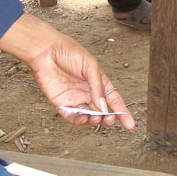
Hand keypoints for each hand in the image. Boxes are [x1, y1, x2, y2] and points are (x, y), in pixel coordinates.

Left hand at [0, 14, 134, 129]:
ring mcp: (75, 98)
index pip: (113, 99)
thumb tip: (102, 106)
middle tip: (108, 120)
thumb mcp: (90, 66)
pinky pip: (72, 117)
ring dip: (93, 120)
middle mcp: (87, 92)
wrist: (46, 51)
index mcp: (98, 81)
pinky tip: (82, 117)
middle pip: (101, 111)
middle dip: (107, 118)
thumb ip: (97, 86)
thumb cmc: (68, 52)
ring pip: (88, 116)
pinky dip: (78, 120)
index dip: (122, 112)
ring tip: (95, 118)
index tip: (130, 124)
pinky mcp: (61, 103)